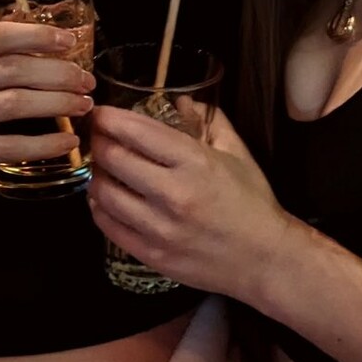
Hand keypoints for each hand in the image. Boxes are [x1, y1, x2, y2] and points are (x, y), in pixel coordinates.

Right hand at [0, 20, 92, 208]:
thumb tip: (57, 48)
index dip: (37, 36)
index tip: (69, 41)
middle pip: (12, 69)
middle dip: (58, 73)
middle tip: (86, 82)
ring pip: (13, 104)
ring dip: (56, 104)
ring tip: (83, 106)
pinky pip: (7, 146)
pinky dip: (42, 144)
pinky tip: (65, 142)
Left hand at [88, 105, 291, 303]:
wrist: (264, 259)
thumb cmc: (252, 201)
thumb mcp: (237, 152)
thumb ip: (209, 121)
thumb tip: (180, 102)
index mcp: (195, 162)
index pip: (137, 132)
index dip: (109, 118)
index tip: (100, 113)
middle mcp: (172, 194)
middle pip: (112, 158)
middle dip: (99, 141)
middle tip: (98, 136)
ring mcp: (159, 228)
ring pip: (103, 192)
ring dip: (97, 174)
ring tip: (103, 167)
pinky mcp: (151, 255)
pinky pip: (108, 225)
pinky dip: (99, 206)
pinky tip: (105, 198)